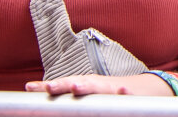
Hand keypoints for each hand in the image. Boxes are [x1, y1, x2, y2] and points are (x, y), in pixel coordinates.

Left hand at [25, 72, 172, 96]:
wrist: (148, 90)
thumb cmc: (112, 95)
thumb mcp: (91, 95)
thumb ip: (70, 96)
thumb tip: (41, 95)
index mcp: (87, 86)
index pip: (64, 84)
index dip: (48, 86)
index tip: (29, 88)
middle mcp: (99, 85)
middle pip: (78, 83)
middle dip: (63, 84)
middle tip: (48, 87)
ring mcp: (114, 89)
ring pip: (100, 87)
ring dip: (88, 86)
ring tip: (76, 87)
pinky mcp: (132, 96)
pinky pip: (126, 95)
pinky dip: (123, 93)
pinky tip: (121, 91)